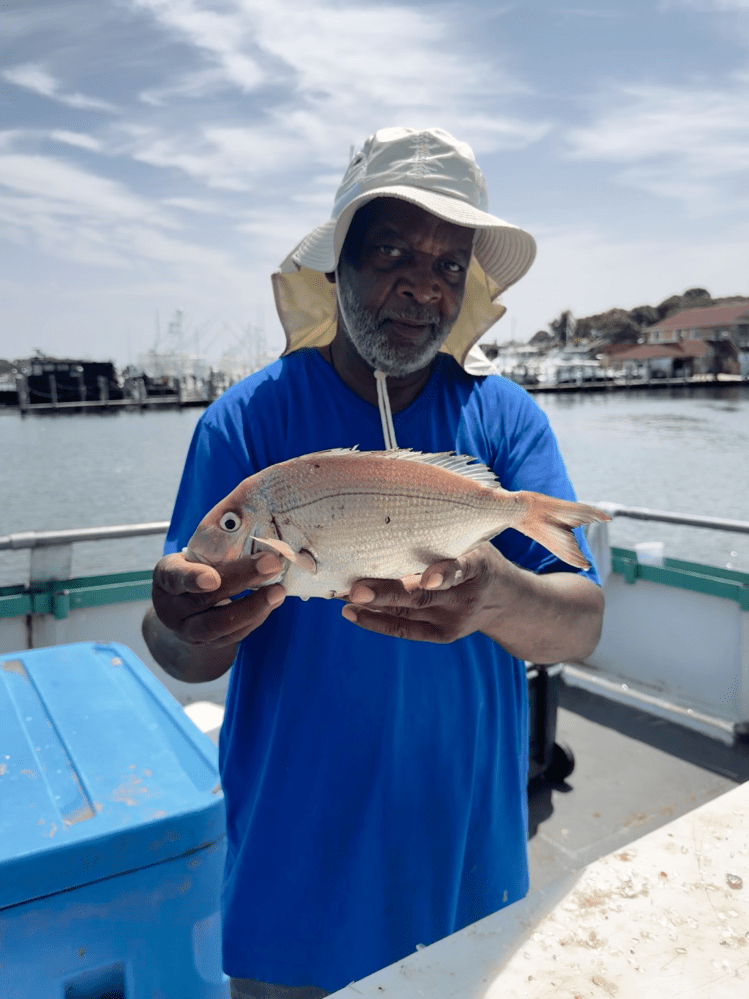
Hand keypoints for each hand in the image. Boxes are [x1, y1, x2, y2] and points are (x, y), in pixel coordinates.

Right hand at [151, 549, 285, 646]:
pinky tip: (272, 601)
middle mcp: (171, 609)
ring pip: (217, 625)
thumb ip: (214, 548)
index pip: (174, 578)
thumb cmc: (195, 570)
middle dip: (240, 581)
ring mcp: (187, 630)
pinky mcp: (208, 643)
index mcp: (165, 578)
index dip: (192, 579)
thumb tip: (252, 524)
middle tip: (270, 564)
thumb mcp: (194, 556)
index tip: (212, 579)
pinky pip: (233, 636)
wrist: (184, 609)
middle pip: (203, 600)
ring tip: (278, 590)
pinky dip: (256, 618)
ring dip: (252, 607)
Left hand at [341, 542, 604, 660]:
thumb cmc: (480, 558)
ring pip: (408, 613)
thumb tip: (397, 500)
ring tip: (341, 595)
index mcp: (479, 564)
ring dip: (372, 605)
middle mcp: (466, 596)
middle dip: (386, 593)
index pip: (462, 569)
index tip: (427, 579)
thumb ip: (447, 534)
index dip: (444, 574)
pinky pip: (406, 630)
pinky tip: (351, 612)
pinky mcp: (443, 635)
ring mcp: (455, 620)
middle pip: (421, 596)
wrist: (508, 602)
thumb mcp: (476, 541)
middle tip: (354, 589)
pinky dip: (376, 622)